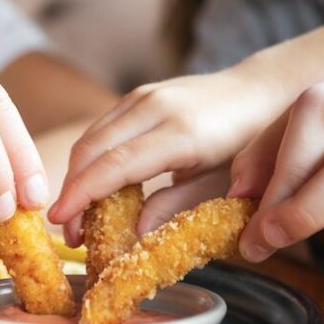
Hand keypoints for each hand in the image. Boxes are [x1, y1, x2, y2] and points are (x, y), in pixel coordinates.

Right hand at [48, 67, 287, 240]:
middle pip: (93, 148)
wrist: (263, 89)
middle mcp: (155, 106)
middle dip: (73, 191)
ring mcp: (144, 95)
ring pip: (91, 136)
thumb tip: (135, 235)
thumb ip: (178, 207)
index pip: (116, 164)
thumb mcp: (223, 183)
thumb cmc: (251, 141)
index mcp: (181, 132)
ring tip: (78, 215)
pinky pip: (102, 127)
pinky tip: (93, 185)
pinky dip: (90, 158)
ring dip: (77, 176)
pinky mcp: (138, 94)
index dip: (83, 194)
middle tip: (70, 232)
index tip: (61, 221)